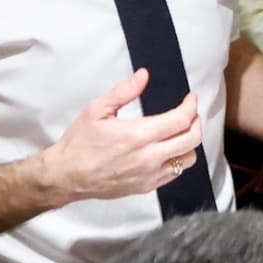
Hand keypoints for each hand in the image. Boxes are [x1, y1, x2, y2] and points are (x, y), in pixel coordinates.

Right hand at [37, 69, 202, 202]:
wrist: (67, 176)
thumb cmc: (79, 143)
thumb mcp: (96, 110)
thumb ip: (123, 92)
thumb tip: (143, 76)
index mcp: (136, 136)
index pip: (180, 120)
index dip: (190, 106)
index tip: (190, 98)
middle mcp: (148, 158)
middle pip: (191, 140)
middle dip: (196, 122)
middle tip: (189, 112)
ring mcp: (149, 175)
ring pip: (188, 159)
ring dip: (189, 143)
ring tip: (180, 131)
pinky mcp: (147, 187)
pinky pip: (175, 173)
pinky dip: (178, 159)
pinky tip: (168, 149)